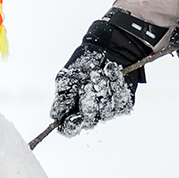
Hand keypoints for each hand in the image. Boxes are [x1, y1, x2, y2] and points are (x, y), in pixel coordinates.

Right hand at [49, 9, 167, 136]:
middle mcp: (90, 114)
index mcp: (73, 111)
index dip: (72, 126)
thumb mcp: (66, 77)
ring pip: (106, 111)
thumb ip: (62, 96)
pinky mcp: (123, 104)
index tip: (76, 118)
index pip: (69, 129)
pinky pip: (121, 100)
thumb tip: (55, 114)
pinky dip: (115, 83)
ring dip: (101, 88)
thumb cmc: (83, 63)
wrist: (105, 47)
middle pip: (90, 121)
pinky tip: (111, 69)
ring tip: (98, 71)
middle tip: (87, 84)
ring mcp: (108, 111)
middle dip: (88, 102)